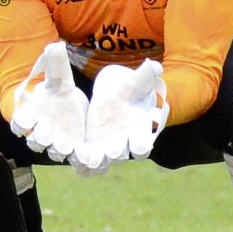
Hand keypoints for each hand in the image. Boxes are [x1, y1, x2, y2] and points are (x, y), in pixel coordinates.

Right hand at [8, 41, 85, 162]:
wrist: (71, 111)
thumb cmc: (58, 95)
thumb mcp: (60, 80)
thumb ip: (55, 65)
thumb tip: (54, 45)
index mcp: (33, 116)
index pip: (18, 123)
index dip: (19, 124)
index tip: (23, 122)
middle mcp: (42, 132)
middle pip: (35, 140)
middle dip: (40, 138)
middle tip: (48, 135)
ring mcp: (58, 144)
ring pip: (54, 152)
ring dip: (58, 150)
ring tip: (67, 146)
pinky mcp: (74, 151)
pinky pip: (74, 159)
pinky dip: (79, 160)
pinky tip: (86, 158)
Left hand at [71, 59, 168, 175]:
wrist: (116, 97)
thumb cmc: (130, 90)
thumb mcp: (135, 82)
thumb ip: (144, 77)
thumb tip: (155, 66)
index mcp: (140, 128)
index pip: (144, 141)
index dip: (142, 144)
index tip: (140, 147)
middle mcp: (126, 142)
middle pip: (121, 152)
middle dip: (115, 153)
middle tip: (109, 152)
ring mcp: (109, 148)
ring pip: (104, 160)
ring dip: (96, 162)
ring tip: (85, 162)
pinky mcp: (94, 148)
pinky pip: (90, 160)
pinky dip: (84, 165)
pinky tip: (77, 166)